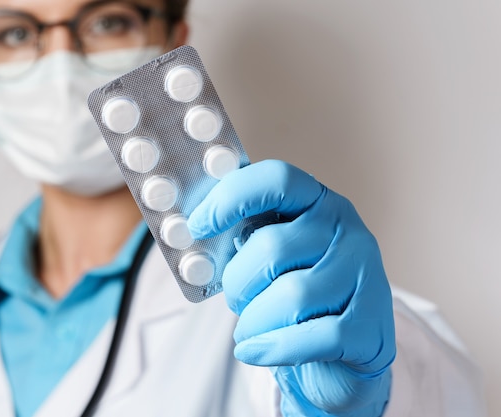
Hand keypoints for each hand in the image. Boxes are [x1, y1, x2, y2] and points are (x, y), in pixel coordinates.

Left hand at [187, 160, 394, 415]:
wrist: (340, 356)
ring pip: (291, 297)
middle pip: (272, 246)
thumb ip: (245, 239)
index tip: (197, 225)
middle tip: (234, 299)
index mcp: (318, 205)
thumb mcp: (272, 259)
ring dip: (254, 321)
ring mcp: (365, 277)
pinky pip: (312, 337)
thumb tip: (194, 234)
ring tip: (249, 329)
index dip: (230, 198)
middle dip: (238, 282)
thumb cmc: (295, 299)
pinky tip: (255, 351)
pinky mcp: (371, 326)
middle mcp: (347, 232)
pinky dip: (273, 348)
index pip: (277, 180)